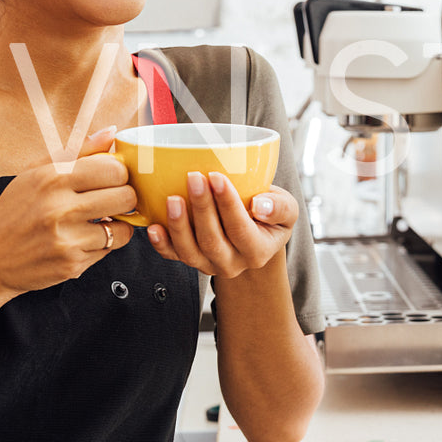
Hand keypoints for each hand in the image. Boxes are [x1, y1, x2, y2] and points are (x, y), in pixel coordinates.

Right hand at [0, 126, 136, 315]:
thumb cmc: (12, 212)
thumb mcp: (35, 173)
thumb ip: (77, 151)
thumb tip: (112, 132)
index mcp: (52, 178)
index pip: (113, 168)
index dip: (119, 173)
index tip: (111, 178)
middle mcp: (60, 207)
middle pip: (126, 196)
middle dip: (125, 197)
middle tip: (112, 199)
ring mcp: (67, 238)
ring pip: (123, 227)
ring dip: (117, 224)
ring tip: (100, 220)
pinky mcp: (72, 264)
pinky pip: (109, 249)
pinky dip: (104, 244)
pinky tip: (85, 238)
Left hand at [145, 173, 295, 278]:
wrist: (254, 232)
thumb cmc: (269, 215)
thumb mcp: (288, 208)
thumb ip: (280, 207)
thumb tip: (261, 205)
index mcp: (258, 251)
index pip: (241, 229)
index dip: (228, 204)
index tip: (217, 177)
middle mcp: (232, 263)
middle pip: (213, 241)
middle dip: (201, 209)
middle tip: (194, 178)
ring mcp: (209, 264)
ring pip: (190, 252)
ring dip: (179, 225)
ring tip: (172, 199)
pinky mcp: (191, 259)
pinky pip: (173, 256)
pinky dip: (161, 244)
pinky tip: (154, 227)